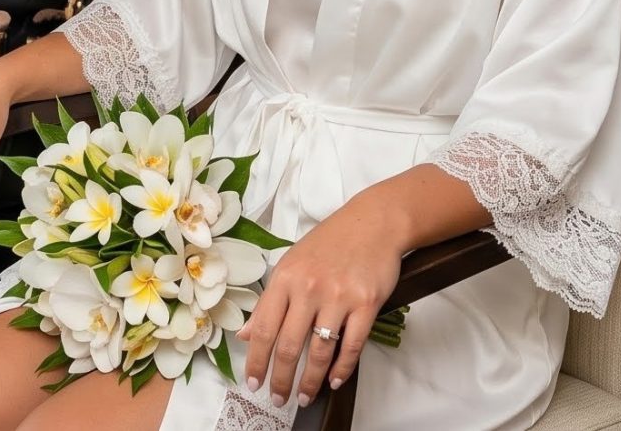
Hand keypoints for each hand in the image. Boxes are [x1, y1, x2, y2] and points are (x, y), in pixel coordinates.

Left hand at [239, 202, 402, 409]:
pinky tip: (334, 381)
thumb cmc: (330, 243)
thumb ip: (269, 301)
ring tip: (305, 396)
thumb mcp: (291, 264)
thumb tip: (246, 333)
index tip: (253, 382)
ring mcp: (339, 297)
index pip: (264, 328)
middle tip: (278, 398)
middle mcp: (309, 288)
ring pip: (320, 351)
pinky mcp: (366, 303)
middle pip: (289, 345)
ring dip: (311, 381)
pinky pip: (351, 345)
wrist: (374, 223)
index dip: (257, 361)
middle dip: (281, 378)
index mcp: (285, 278)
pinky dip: (342, 369)